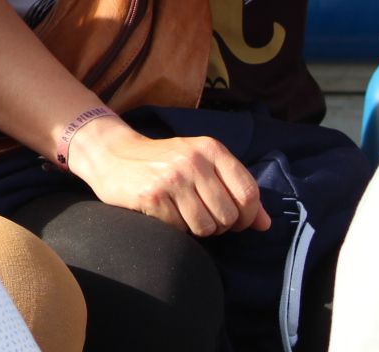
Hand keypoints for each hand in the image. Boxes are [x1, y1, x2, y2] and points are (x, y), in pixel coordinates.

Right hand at [66, 115, 270, 236]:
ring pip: (205, 227)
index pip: (248, 193)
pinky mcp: (151, 196)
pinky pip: (179, 230)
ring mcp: (171, 178)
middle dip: (218, 225)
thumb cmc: (163, 162)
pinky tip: (163, 212)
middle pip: (228, 216)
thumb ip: (236, 190)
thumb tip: (266, 225)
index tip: (234, 218)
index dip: (246, 215)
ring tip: (182, 213)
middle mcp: (193, 160)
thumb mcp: (202, 165)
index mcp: (211, 149)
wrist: (112, 153)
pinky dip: (174, 228)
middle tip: (201, 215)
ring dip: (196, 229)